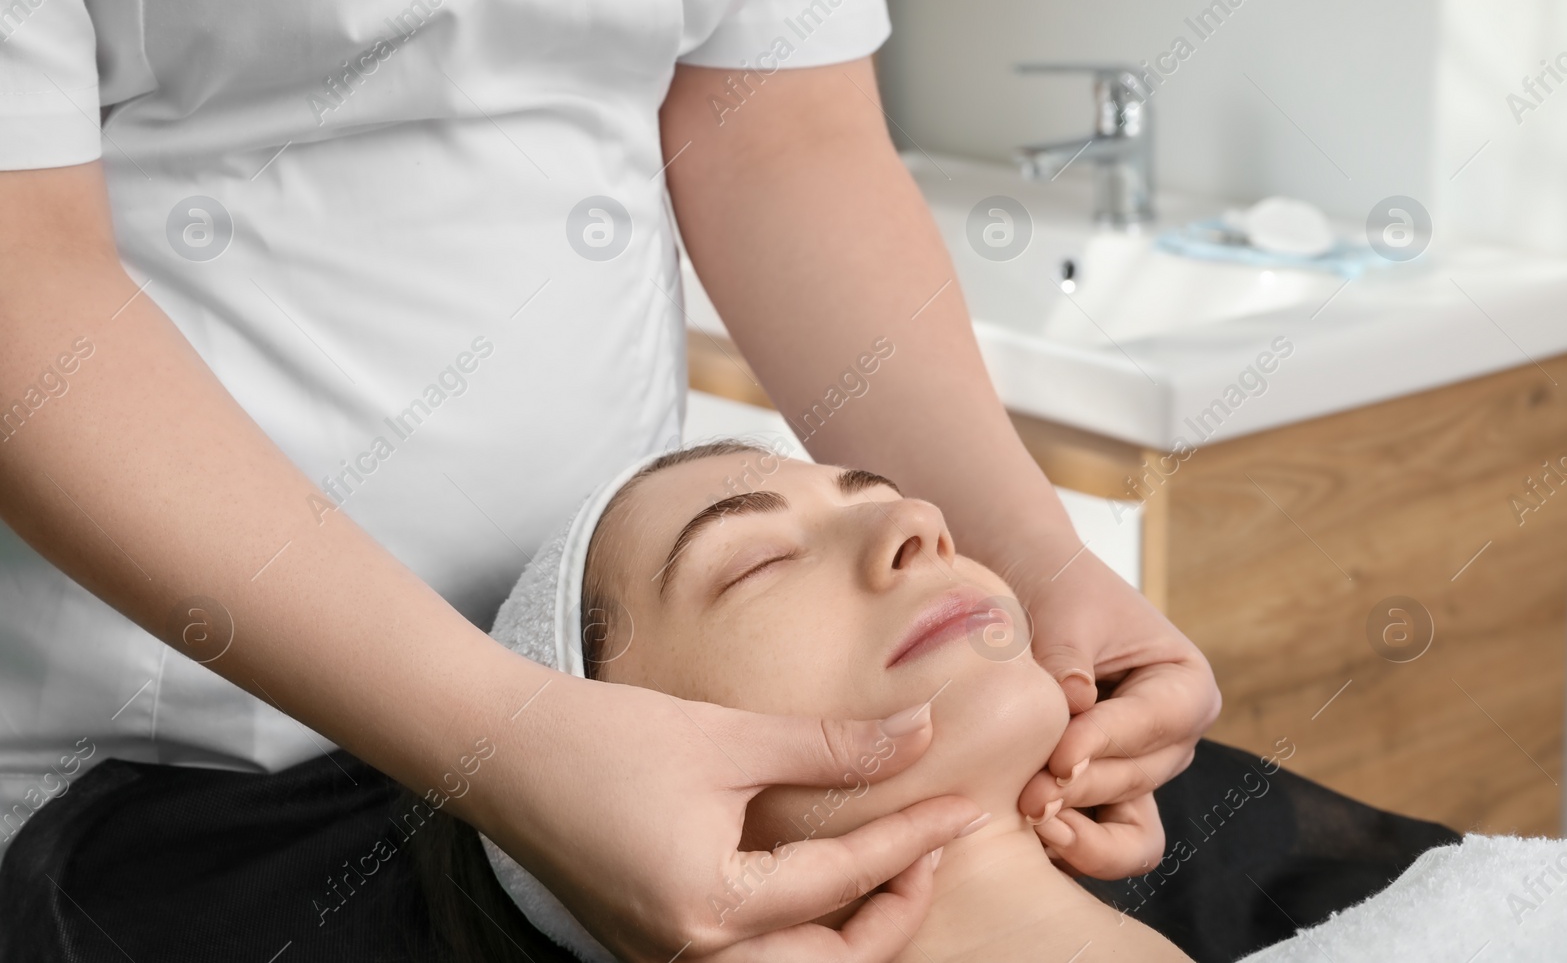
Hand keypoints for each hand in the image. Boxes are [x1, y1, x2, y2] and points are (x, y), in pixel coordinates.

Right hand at [473, 665, 982, 961]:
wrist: (497, 747)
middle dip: (893, 916)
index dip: (913, 840)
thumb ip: (828, 746)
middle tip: (933, 848)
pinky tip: (821, 881)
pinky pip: (747, 959)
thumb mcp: (725, 736)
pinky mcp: (651, 942)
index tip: (966, 808)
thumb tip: (918, 732)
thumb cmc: (602, 737)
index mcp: (710, 911)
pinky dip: (800, 932)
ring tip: (891, 869)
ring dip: (849, 932)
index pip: (842, 884)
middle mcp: (688, 957)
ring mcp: (664, 958)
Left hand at [1015, 547, 1218, 878]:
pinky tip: (1022, 835)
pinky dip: (1069, 844)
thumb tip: (1077, 701)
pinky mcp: (1101, 798)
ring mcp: (1139, 774)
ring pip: (1125, 827)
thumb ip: (1069, 658)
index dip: (1105, 742)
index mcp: (1186, 685)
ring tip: (1025, 817)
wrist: (1028, 591)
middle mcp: (1173, 740)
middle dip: (1080, 788)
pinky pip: (1101, 843)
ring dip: (1076, 826)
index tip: (1058, 755)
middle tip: (1026, 795)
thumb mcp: (1064, 610)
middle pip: (1136, 780)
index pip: (1152, 723)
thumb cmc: (1056, 589)